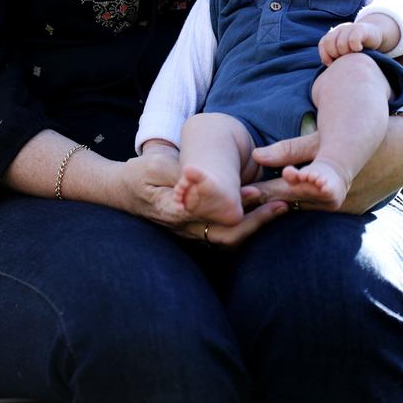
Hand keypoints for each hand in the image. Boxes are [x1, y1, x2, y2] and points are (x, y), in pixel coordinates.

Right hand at [119, 152, 287, 245]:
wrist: (121, 190)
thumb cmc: (138, 175)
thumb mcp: (155, 166)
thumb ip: (177, 174)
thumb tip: (197, 178)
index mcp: (177, 213)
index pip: (215, 218)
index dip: (240, 210)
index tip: (259, 193)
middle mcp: (187, 228)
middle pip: (228, 235)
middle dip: (257, 222)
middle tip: (282, 205)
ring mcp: (191, 231)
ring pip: (228, 236)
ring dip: (254, 223)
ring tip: (278, 207)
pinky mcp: (195, 227)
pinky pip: (223, 230)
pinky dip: (243, 222)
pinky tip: (260, 208)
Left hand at [319, 20, 382, 64]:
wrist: (376, 34)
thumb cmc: (359, 48)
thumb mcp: (345, 52)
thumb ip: (335, 57)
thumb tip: (328, 72)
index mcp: (333, 34)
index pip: (322, 44)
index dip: (326, 56)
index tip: (333, 64)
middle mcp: (340, 29)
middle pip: (329, 43)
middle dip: (335, 55)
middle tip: (345, 59)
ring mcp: (350, 27)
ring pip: (341, 44)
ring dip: (346, 53)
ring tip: (353, 55)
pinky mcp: (361, 29)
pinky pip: (353, 40)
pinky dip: (355, 47)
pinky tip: (359, 50)